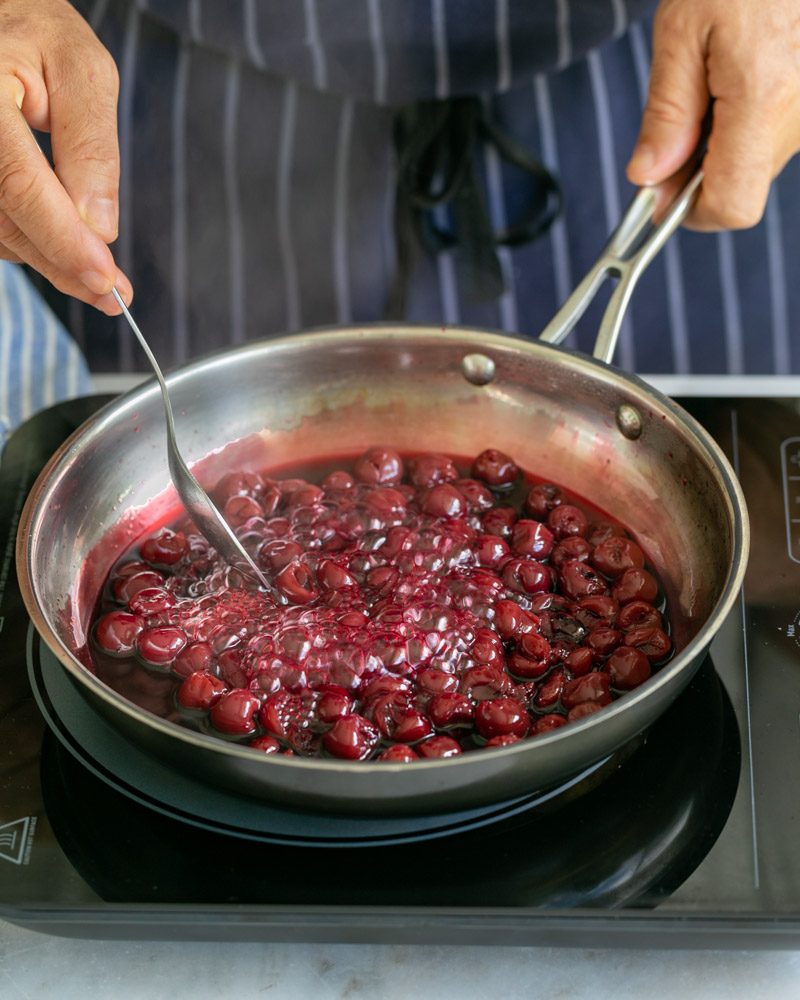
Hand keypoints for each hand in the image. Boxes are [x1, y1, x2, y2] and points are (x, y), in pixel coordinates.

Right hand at [0, 0, 130, 312]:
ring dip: (45, 259)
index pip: (19, 186)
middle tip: (112, 293)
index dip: (64, 242)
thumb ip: (90, 146)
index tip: (106, 281)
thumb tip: (98, 226)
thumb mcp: (81, 70)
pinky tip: (58, 242)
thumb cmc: (33, 31)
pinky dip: (24, 241)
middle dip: (62, 263)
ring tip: (92, 269)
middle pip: (4, 220)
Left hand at [626, 0, 799, 230]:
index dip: (691, 212)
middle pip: (744, 184)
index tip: (662, 194)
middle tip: (680, 117)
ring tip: (716, 78)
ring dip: (727, 140)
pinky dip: (751, 117)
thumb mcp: (682, 31)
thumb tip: (649, 177)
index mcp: (766, 97)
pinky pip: (780, 129)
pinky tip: (740, 74)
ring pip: (762, 158)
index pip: (732, 205)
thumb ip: (666, 113)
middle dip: (702, 169)